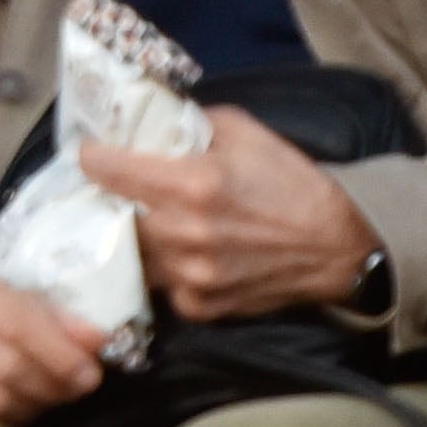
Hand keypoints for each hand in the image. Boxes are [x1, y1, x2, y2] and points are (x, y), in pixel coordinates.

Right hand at [0, 252, 107, 422]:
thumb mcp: (12, 295)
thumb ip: (57, 317)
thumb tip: (98, 340)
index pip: (18, 324)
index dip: (61, 356)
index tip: (90, 374)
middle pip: (8, 367)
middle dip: (53, 385)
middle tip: (75, 390)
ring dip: (32, 406)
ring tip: (44, 397)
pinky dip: (4, 421)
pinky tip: (13, 409)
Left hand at [80, 107, 380, 323]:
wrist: (336, 245)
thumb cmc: (290, 182)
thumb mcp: (241, 131)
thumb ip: (189, 123)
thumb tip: (148, 119)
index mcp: (192, 184)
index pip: (109, 170)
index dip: (93, 158)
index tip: (89, 154)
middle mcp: (184, 233)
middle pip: (115, 215)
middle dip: (110, 200)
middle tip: (113, 189)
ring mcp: (191, 275)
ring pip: (135, 255)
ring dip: (136, 238)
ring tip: (143, 221)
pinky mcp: (201, 306)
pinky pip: (164, 285)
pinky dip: (167, 269)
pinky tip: (181, 253)